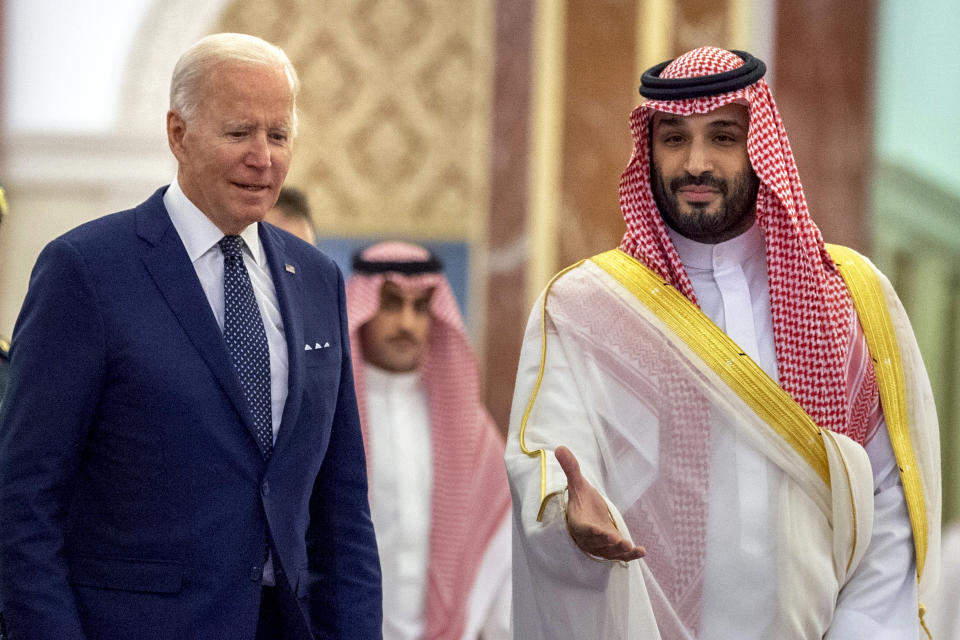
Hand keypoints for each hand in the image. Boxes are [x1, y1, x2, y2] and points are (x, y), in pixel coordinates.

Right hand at [555, 445, 645, 561]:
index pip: (585, 529)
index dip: (593, 532)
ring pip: (610, 552)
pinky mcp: (612, 549)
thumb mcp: (578, 484)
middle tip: (619, 541)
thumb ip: (571, 468)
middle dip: (608, 543)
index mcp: (579, 523)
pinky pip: (620, 555)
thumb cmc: (582, 502)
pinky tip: (642, 551)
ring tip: (631, 547)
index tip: (603, 533)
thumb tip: (559, 447)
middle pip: (598, 543)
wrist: (587, 516)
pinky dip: (631, 555)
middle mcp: (589, 538)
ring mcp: (601, 546)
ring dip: (620, 551)